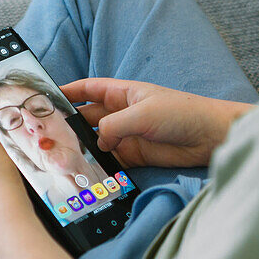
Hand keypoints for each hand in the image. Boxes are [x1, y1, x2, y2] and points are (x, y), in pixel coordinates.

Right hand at [61, 78, 252, 168]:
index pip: (88, 89)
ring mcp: (127, 135)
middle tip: (49, 134)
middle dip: (70, 125)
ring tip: (63, 154)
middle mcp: (121, 113)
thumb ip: (114, 126)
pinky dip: (100, 165)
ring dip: (83, 147)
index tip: (47, 97)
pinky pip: (110, 160)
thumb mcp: (143, 113)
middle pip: (87, 117)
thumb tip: (98, 142)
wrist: (210, 137)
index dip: (68, 92)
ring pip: (96, 141)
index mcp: (123, 93)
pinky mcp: (134, 155)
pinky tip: (87, 170)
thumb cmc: (182, 113)